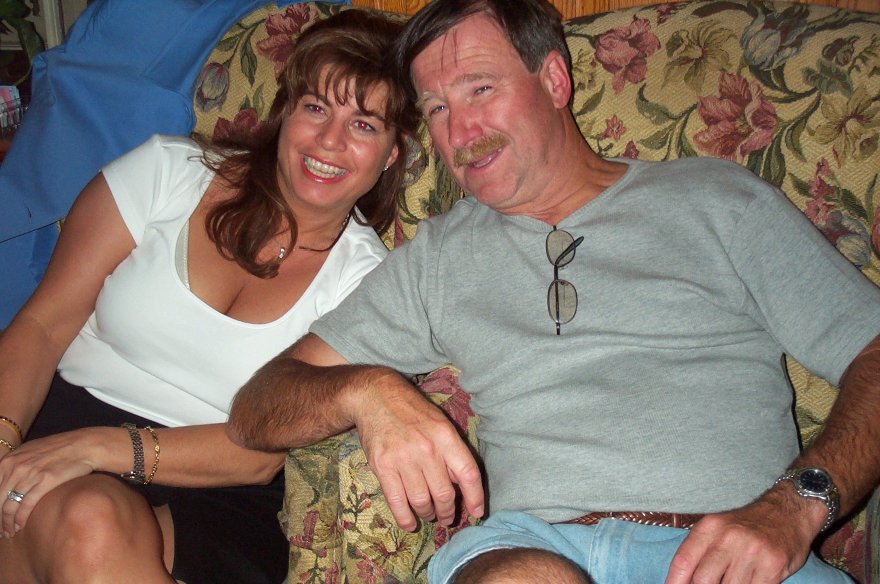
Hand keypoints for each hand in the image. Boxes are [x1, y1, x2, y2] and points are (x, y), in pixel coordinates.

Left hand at [0, 428, 105, 536]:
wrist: (83, 445)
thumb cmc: (58, 449)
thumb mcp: (29, 452)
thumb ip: (13, 466)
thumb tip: (3, 484)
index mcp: (8, 461)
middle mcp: (15, 467)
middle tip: (1, 532)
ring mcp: (30, 474)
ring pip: (9, 506)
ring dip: (7, 523)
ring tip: (10, 533)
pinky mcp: (45, 481)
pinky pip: (26, 505)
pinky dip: (21, 519)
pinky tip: (20, 526)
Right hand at [349, 372, 483, 530]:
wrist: (375, 397)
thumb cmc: (412, 411)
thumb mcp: (439, 423)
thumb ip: (451, 452)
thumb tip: (461, 484)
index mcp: (446, 436)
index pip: (469, 473)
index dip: (475, 498)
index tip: (477, 512)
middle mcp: (427, 449)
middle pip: (445, 494)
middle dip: (448, 512)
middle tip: (446, 517)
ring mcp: (403, 459)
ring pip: (422, 502)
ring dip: (428, 514)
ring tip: (428, 514)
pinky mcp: (382, 467)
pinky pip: (397, 502)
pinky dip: (405, 519)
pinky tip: (410, 523)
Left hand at [665, 489, 822, 583]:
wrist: (788, 512)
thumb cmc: (747, 526)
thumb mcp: (718, 528)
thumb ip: (699, 551)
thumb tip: (681, 580)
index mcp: (710, 527)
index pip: (683, 561)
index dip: (674, 582)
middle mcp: (728, 538)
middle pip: (703, 580)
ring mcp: (751, 552)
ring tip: (730, 581)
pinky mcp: (772, 565)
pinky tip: (748, 582)